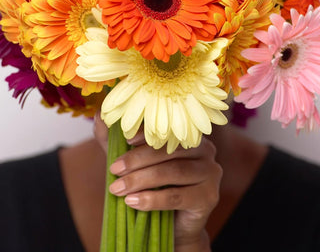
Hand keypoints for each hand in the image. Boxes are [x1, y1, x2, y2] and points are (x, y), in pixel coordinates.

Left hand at [94, 112, 221, 251]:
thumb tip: (99, 114)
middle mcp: (205, 150)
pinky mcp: (209, 197)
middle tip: (114, 169)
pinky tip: (133, 202)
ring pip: (172, 172)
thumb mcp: (133, 161)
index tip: (124, 140)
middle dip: (138, 160)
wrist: (174, 223)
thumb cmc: (155, 185)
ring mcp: (210, 173)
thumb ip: (116, 139)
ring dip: (141, 180)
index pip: (167, 130)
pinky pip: (177, 196)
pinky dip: (153, 199)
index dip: (145, 133)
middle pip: (169, 151)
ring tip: (117, 189)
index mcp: (189, 136)